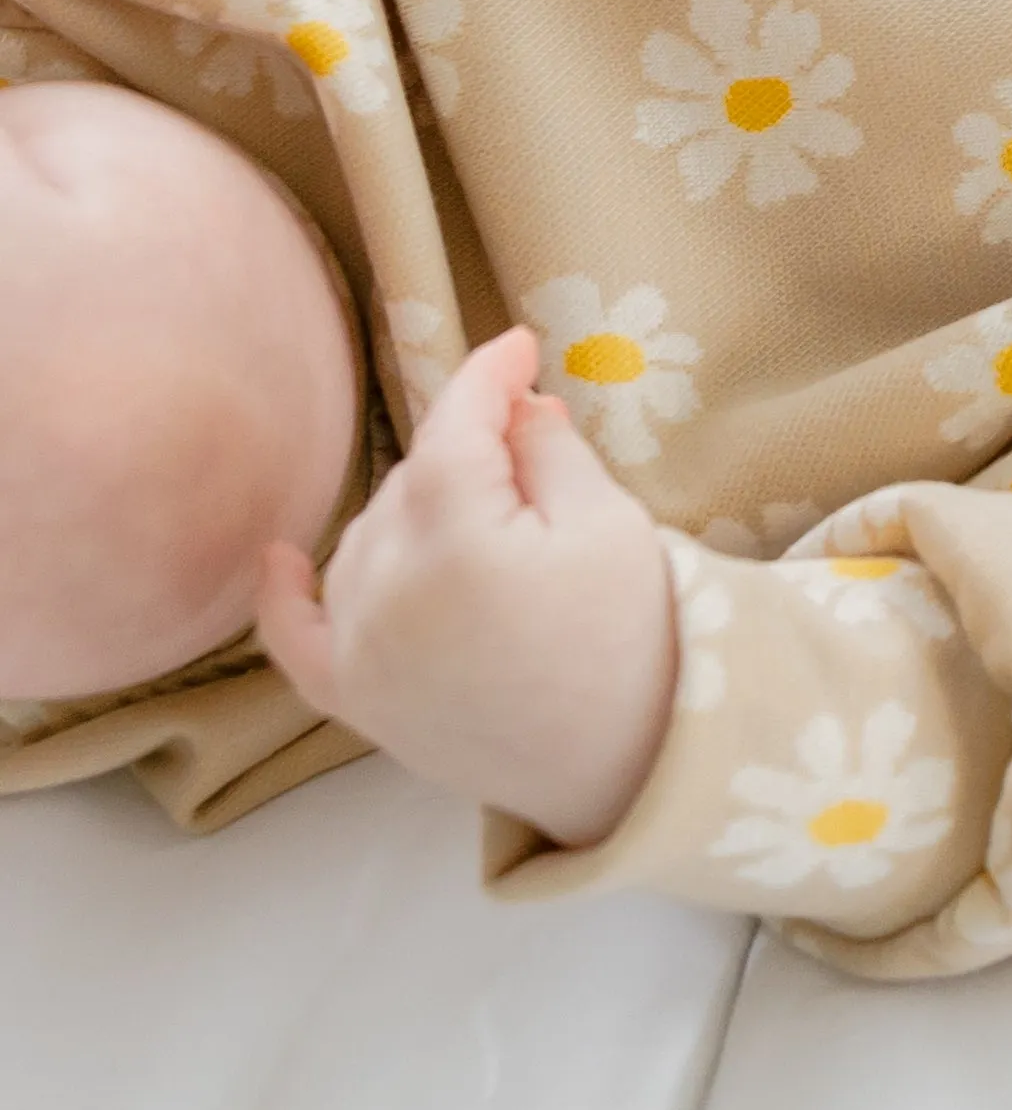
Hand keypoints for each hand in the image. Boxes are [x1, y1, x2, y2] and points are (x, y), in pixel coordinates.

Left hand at [253, 325, 674, 849]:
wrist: (629, 763)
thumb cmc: (635, 638)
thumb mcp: (612, 526)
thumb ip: (551, 454)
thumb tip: (513, 410)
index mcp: (456, 541)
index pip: (453, 429)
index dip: (486, 376)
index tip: (519, 345)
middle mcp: (385, 590)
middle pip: (411, 482)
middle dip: (467, 454)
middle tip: (534, 454)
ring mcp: (358, 648)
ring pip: (364, 539)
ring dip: (414, 512)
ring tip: (485, 520)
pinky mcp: (351, 698)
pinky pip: (293, 635)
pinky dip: (283, 595)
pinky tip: (279, 558)